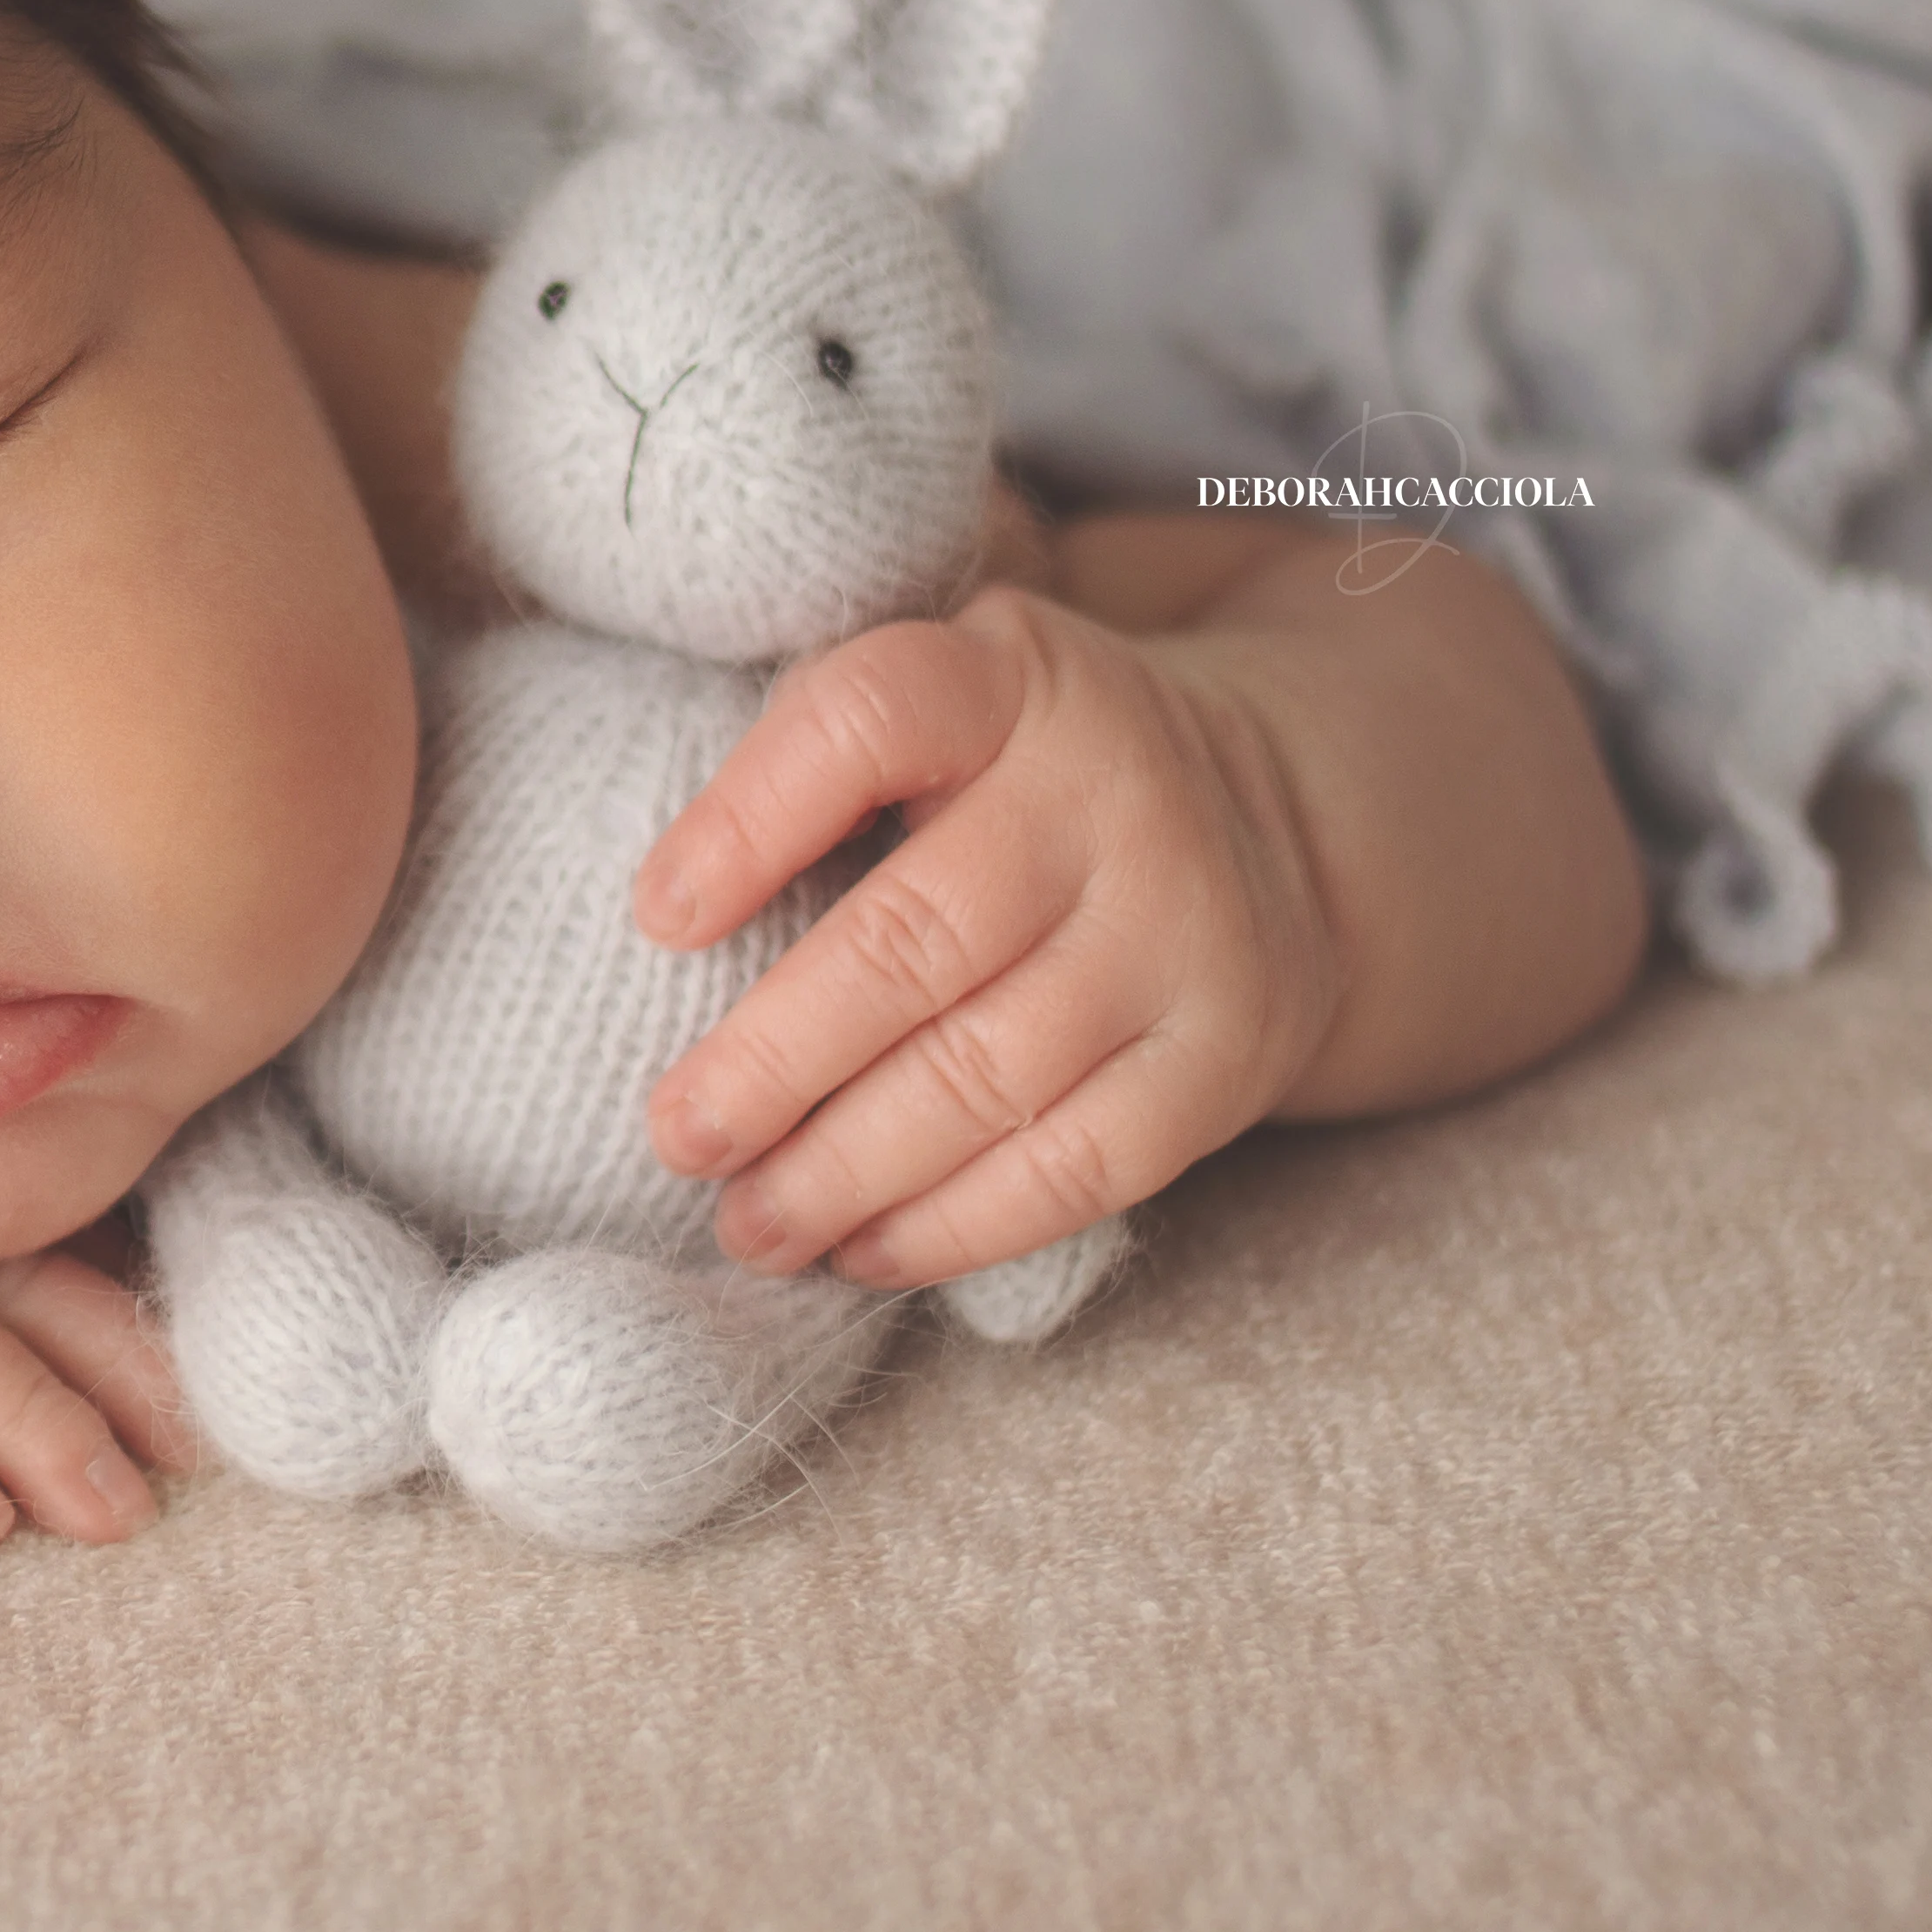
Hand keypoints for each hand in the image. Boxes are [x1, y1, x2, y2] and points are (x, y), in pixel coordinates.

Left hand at [630, 583, 1353, 1288]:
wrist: (1274, 818)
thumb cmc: (1018, 770)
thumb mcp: (943, 695)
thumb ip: (818, 747)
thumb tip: (667, 908)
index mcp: (1006, 679)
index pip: (867, 720)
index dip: (750, 818)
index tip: (658, 919)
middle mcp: (1105, 793)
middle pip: (914, 941)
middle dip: (774, 1061)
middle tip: (679, 1138)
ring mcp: (1178, 931)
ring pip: (987, 1075)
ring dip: (845, 1171)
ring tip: (749, 1225)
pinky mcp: (1220, 1056)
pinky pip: (1076, 1167)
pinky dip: (954, 1225)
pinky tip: (863, 1251)